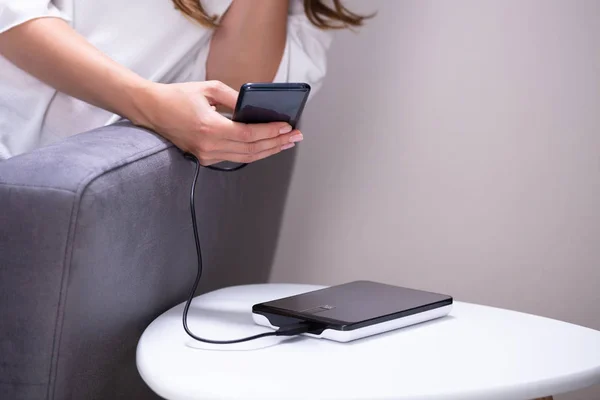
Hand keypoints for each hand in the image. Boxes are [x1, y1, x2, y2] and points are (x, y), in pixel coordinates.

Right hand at [132, 80, 302, 164]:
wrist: (151, 110)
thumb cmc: (177, 96)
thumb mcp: (209, 89)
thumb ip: (235, 98)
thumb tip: (256, 108)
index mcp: (209, 128)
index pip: (249, 135)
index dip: (271, 132)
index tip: (288, 127)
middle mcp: (208, 146)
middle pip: (251, 150)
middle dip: (277, 143)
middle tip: (295, 137)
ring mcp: (206, 155)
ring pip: (245, 157)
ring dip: (268, 150)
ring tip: (286, 143)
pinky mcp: (204, 158)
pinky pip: (235, 158)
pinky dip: (253, 152)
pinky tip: (266, 146)